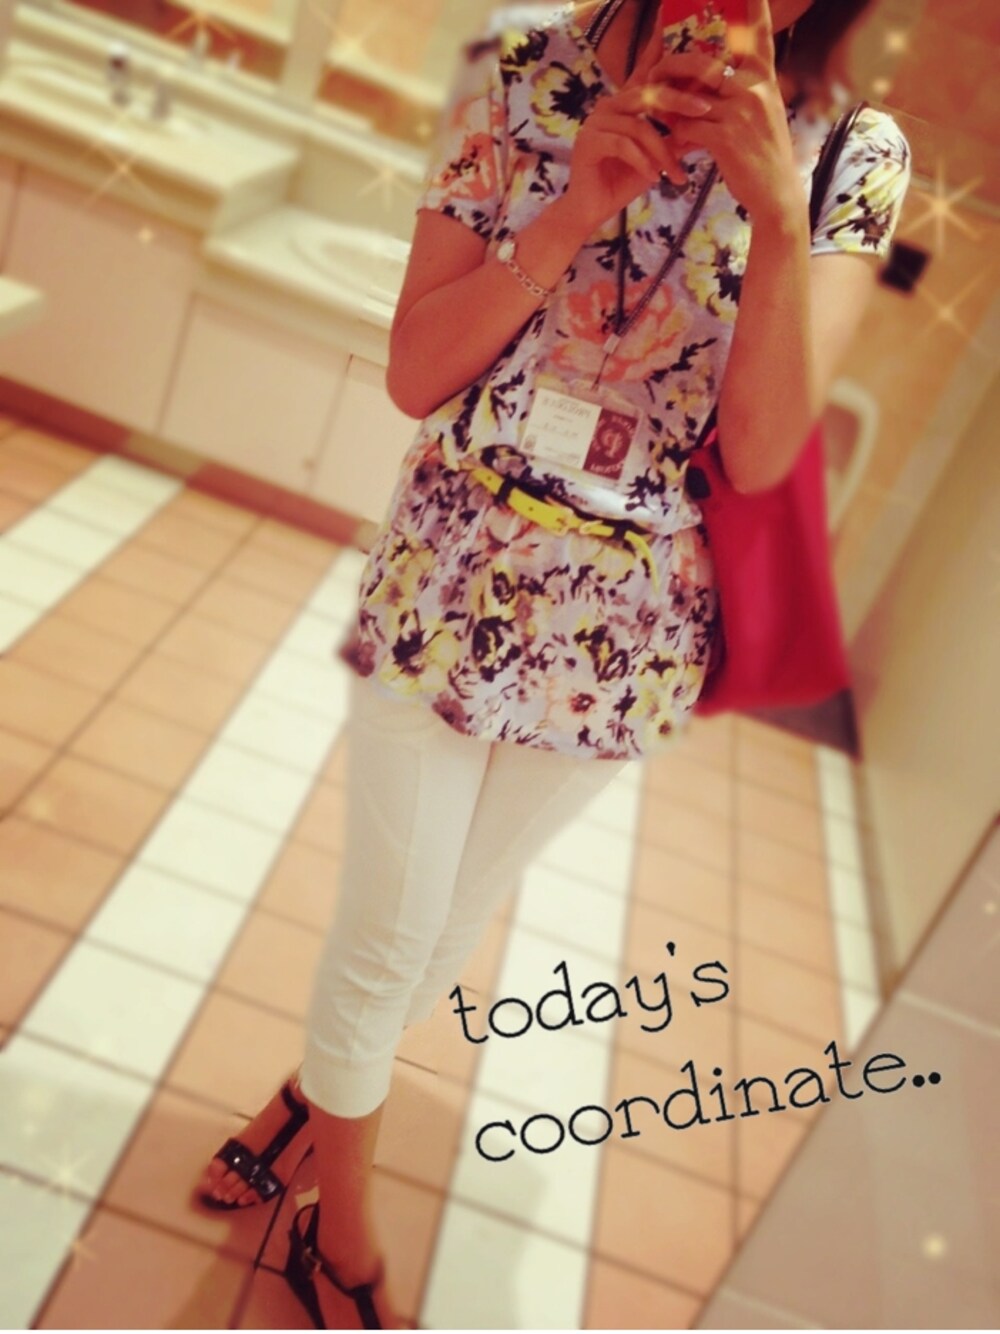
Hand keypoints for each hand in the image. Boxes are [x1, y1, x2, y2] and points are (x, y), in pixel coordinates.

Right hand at [564, 25, 713, 234]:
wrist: (591, 211)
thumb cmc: (622, 183)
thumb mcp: (656, 159)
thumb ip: (675, 140)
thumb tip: (706, 125)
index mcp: (624, 105)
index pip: (647, 78)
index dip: (665, 63)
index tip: (695, 61)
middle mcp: (608, 106)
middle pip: (648, 94)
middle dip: (680, 102)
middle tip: (706, 110)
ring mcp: (595, 122)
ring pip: (638, 126)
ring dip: (662, 152)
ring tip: (676, 174)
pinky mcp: (588, 142)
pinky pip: (622, 145)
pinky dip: (642, 162)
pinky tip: (654, 178)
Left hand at [646, 0, 805, 224]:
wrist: (776, 195)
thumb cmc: (765, 156)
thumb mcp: (762, 115)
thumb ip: (739, 94)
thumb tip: (704, 85)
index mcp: (764, 78)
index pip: (758, 32)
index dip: (753, 6)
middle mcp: (754, 88)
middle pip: (702, 63)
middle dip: (672, 65)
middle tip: (654, 70)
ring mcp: (740, 111)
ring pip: (688, 93)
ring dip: (664, 98)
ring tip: (650, 101)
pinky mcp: (725, 137)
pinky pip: (685, 125)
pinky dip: (672, 131)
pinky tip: (668, 140)